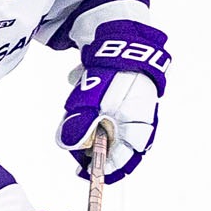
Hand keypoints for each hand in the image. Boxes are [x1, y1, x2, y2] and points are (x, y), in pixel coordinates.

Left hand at [59, 21, 169, 182]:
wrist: (125, 38)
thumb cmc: (113, 75)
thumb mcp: (91, 103)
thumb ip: (79, 127)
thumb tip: (69, 145)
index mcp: (137, 131)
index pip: (120, 163)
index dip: (100, 170)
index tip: (81, 171)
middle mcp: (141, 124)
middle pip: (112, 146)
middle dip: (90, 143)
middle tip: (72, 132)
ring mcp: (136, 109)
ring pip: (108, 126)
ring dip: (90, 120)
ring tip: (77, 101)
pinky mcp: (129, 95)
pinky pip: (108, 107)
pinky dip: (93, 103)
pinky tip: (82, 83)